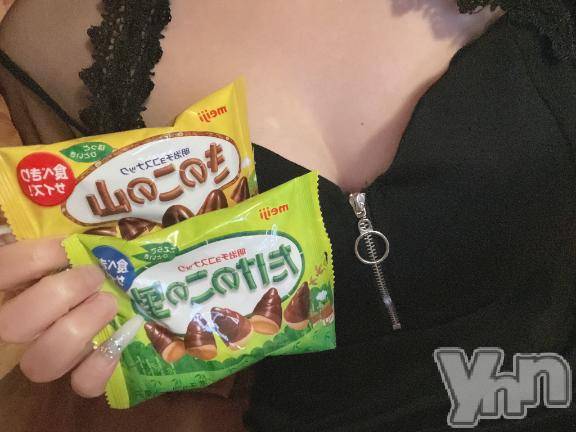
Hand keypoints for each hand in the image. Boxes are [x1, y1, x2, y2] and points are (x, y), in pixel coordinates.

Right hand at [0, 237, 123, 396]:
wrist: (105, 300)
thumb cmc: (83, 267)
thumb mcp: (65, 253)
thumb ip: (62, 247)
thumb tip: (88, 236)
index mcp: (10, 290)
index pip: (2, 271)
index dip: (35, 258)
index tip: (68, 247)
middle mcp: (18, 328)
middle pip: (13, 325)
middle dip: (60, 295)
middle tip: (94, 276)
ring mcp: (47, 356)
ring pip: (41, 362)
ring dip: (82, 327)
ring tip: (109, 302)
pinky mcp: (79, 377)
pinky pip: (83, 384)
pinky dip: (104, 363)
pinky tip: (120, 338)